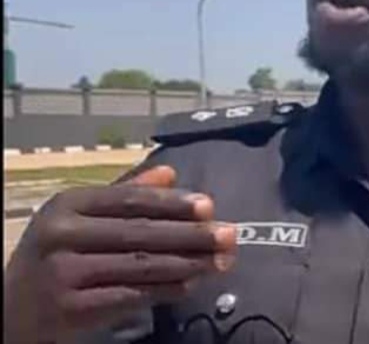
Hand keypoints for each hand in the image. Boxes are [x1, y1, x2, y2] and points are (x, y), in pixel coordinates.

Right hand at [4, 166, 236, 343]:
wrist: (9, 311)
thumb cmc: (53, 255)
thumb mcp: (78, 218)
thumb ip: (123, 193)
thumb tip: (169, 172)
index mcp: (68, 204)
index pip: (131, 200)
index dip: (173, 203)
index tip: (210, 205)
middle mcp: (63, 234)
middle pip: (141, 232)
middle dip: (191, 235)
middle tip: (230, 235)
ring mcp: (64, 273)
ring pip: (141, 265)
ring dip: (188, 264)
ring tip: (221, 261)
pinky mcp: (71, 308)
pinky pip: (130, 296)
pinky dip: (165, 290)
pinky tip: (190, 285)